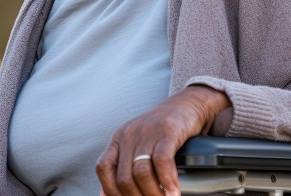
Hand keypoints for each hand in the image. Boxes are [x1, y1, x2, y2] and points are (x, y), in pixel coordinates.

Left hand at [96, 85, 230, 195]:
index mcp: (118, 139)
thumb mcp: (138, 145)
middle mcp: (129, 135)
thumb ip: (124, 166)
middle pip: (124, 177)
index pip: (103, 169)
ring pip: (141, 172)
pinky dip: (168, 181)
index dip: (111, 191)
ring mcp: (147, 132)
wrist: (187, 105)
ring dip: (153, 194)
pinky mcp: (167, 131)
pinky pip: (162, 161)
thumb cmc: (162, 130)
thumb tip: (107, 194)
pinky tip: (174, 191)